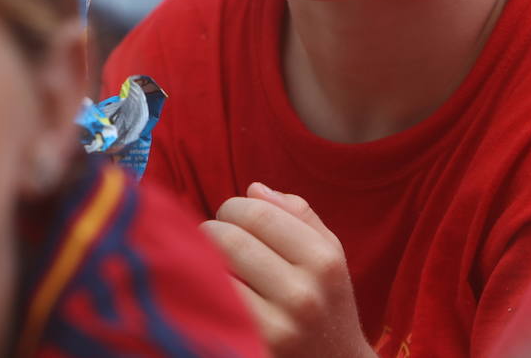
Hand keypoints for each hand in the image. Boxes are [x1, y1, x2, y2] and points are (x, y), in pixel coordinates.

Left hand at [202, 182, 375, 357]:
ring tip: (210, 261)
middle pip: (231, 239)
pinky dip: (202, 290)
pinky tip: (210, 290)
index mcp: (324, 260)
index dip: (233, 208)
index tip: (229, 217)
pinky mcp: (253, 347)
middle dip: (212, 231)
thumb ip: (299, 215)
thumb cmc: (327, 304)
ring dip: (200, 260)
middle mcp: (302, 293)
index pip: (258, 214)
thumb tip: (254, 188)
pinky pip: (211, 305)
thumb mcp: (329, 255)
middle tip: (213, 238)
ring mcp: (276, 326)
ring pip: (214, 271)